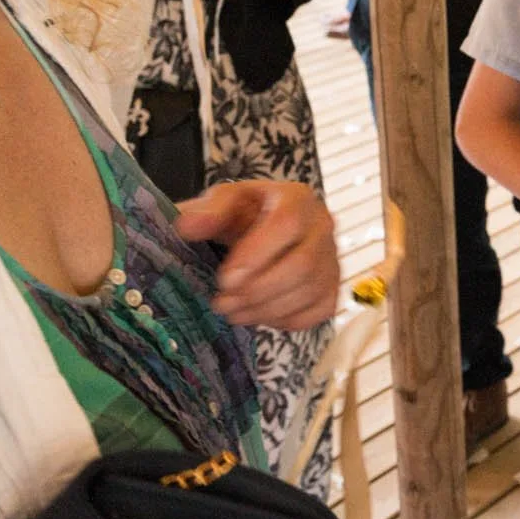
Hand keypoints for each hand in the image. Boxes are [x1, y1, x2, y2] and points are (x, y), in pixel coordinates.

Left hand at [177, 181, 339, 329]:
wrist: (265, 227)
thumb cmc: (245, 213)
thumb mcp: (223, 202)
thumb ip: (207, 212)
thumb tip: (186, 225)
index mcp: (297, 197)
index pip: (287, 224)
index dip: (257, 255)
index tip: (224, 279)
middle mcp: (323, 226)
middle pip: (302, 264)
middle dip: (258, 291)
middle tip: (222, 303)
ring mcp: (332, 258)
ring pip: (310, 291)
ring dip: (266, 309)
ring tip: (232, 313)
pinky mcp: (333, 286)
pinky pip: (320, 310)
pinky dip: (287, 320)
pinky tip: (259, 316)